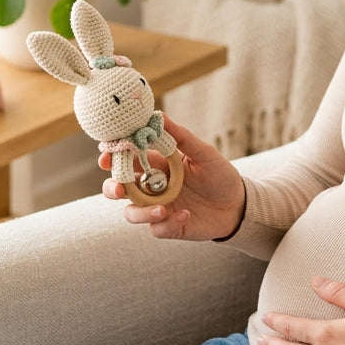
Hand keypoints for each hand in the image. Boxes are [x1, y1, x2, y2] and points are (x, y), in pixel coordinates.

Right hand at [100, 114, 244, 240]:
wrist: (238, 204)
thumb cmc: (219, 175)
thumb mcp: (203, 153)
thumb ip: (180, 137)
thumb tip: (158, 115)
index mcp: (157, 165)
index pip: (127, 160)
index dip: (112, 157)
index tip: (106, 156)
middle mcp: (152, 187)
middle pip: (119, 188)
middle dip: (113, 188)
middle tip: (119, 189)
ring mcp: (158, 208)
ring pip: (132, 213)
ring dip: (141, 212)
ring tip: (163, 209)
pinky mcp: (169, 227)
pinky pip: (156, 229)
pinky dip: (168, 224)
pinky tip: (186, 216)